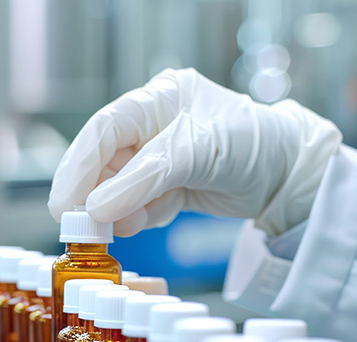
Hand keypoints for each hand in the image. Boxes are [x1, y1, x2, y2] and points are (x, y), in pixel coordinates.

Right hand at [47, 68, 341, 236]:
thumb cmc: (252, 144)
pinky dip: (139, 217)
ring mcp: (162, 156)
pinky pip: (140, 204)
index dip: (78, 167)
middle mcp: (155, 125)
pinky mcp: (171, 184)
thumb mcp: (195, 154)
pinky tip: (146, 221)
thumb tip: (95, 208)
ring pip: (119, 186)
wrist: (292, 176)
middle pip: (105, 160)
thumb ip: (143, 180)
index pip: (103, 130)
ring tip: (119, 228)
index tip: (64, 203)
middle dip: (92, 194)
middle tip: (78, 226)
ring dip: (116, 210)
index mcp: (159, 100)